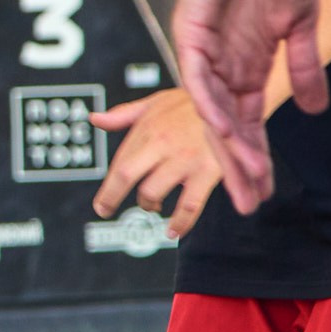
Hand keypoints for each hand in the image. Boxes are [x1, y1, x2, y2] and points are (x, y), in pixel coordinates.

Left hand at [91, 89, 223, 238]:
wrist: (235, 100)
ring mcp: (185, 158)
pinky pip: (189, 205)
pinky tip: (174, 231)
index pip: (119, 162)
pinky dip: (180, 223)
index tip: (102, 204)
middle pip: (125, 175)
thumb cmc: (192, 104)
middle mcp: (163, 143)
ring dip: (148, 205)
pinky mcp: (208, 171)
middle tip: (106, 210)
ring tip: (154, 207)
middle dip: (111, 198)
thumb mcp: (156, 102)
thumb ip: (124, 114)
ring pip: (152, 192)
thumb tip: (96, 119)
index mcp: (148, 129)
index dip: (107, 187)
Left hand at [172, 0, 325, 212]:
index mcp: (246, 65)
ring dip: (228, 146)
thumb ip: (303, 67)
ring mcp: (202, 51)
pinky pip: (196, 75)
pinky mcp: (189, 32)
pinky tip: (220, 129)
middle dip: (238, 168)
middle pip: (226, 129)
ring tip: (243, 179)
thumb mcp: (299, 23)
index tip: (264, 192)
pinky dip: (209, 102)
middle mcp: (220, 66)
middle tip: (247, 205)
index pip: (248, 124)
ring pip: (211, 111)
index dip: (255, 158)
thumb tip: (315, 108)